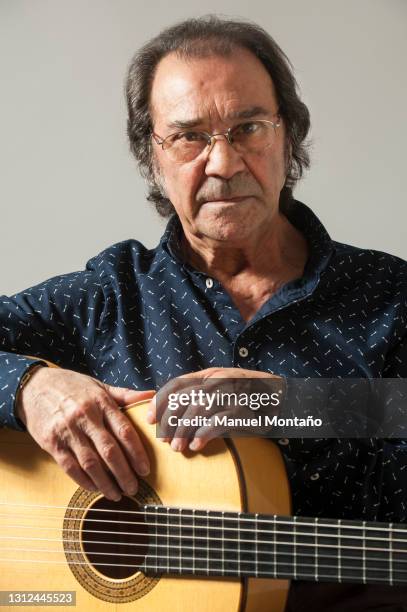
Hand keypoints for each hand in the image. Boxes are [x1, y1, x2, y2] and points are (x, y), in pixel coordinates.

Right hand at [16, 367, 154, 500]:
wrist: (34, 386)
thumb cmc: (72, 387)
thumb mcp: (99, 386)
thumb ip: (125, 395)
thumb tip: (151, 395)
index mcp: (101, 402)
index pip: (124, 431)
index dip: (137, 453)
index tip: (145, 469)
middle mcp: (85, 417)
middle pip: (109, 451)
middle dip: (124, 473)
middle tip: (134, 488)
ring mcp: (67, 431)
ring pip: (90, 463)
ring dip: (105, 483)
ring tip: (117, 494)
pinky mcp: (52, 443)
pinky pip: (70, 467)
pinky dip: (84, 480)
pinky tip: (95, 488)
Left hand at [147, 367, 282, 451]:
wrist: (280, 397)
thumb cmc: (245, 398)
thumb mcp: (220, 392)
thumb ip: (199, 396)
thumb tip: (169, 413)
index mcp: (209, 374)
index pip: (177, 384)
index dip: (161, 401)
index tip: (149, 419)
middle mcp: (218, 379)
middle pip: (185, 399)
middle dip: (171, 422)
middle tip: (165, 442)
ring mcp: (231, 392)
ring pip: (199, 410)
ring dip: (185, 431)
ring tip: (179, 448)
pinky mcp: (244, 407)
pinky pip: (219, 420)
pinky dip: (205, 433)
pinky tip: (198, 445)